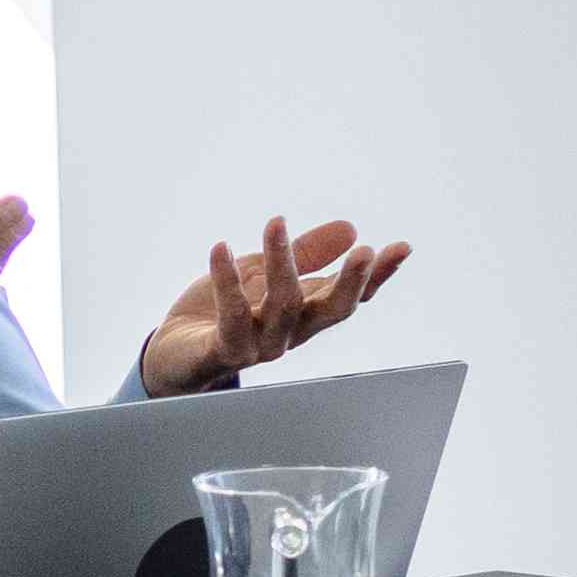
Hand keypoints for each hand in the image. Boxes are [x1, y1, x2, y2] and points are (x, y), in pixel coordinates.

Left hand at [143, 212, 408, 396]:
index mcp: (305, 315)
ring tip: (276, 222)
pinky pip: (231, 316)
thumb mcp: (264, 273)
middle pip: (330, 311)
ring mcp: (259, 346)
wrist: (174, 355)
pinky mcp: (224, 350)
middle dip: (350, 282)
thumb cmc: (223, 313)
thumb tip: (351, 228)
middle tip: (365, 251)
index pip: (350, 295)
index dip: (377, 276)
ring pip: (282, 306)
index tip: (402, 247)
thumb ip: (305, 254)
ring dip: (281, 262)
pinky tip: (220, 248)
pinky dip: (226, 280)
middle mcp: (290, 334)